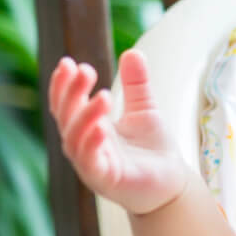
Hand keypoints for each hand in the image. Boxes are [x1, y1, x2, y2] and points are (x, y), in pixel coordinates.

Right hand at [47, 51, 191, 215]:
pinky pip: (90, 162)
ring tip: (102, 94)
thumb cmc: (153, 149)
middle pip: (65, 116)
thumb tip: (132, 52)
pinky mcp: (104, 180)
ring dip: (85, 115)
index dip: (63, 84)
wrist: (172, 184)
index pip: (66, 103)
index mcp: (88, 127)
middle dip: (71, 92)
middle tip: (85, 70)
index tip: (69, 62)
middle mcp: (83, 144)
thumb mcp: (145, 110)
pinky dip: (92, 144)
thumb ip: (137, 84)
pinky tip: (102, 128)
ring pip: (75, 138)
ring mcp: (90, 163)